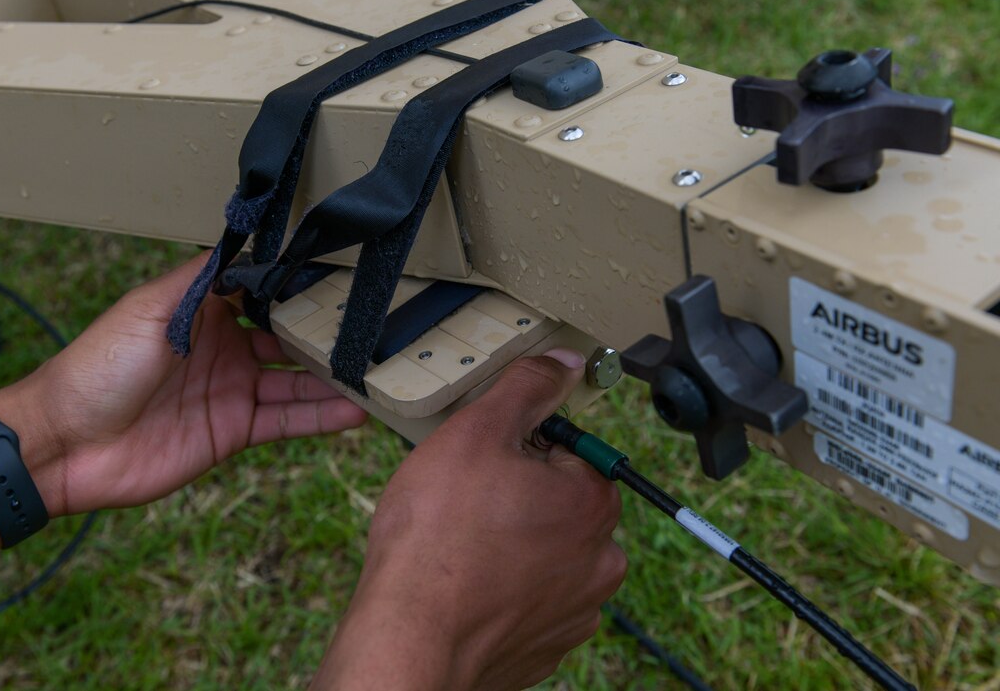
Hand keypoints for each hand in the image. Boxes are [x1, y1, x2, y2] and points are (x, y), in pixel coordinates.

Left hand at [0, 252, 366, 515]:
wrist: (67, 444)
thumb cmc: (97, 367)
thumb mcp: (150, 307)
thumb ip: (202, 279)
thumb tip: (246, 245)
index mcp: (202, 311)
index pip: (261, 293)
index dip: (296, 286)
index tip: (338, 275)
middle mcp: (224, 347)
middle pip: (287, 337)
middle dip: (324, 332)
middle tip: (372, 324)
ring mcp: (232, 391)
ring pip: (296, 380)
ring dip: (333, 378)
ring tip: (376, 369)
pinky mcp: (234, 431)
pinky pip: (287, 420)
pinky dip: (321, 416)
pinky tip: (355, 410)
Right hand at [312, 350, 625, 690]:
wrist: (410, 638)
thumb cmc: (437, 537)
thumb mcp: (477, 432)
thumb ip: (527, 388)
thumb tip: (563, 364)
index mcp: (593, 503)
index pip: (569, 449)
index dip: (519, 446)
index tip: (481, 462)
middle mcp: (601, 561)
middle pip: (559, 502)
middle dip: (517, 496)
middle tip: (463, 504)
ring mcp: (575, 612)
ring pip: (543, 553)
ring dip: (510, 544)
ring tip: (458, 546)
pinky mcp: (545, 646)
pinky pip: (528, 600)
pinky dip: (501, 589)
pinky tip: (463, 585)